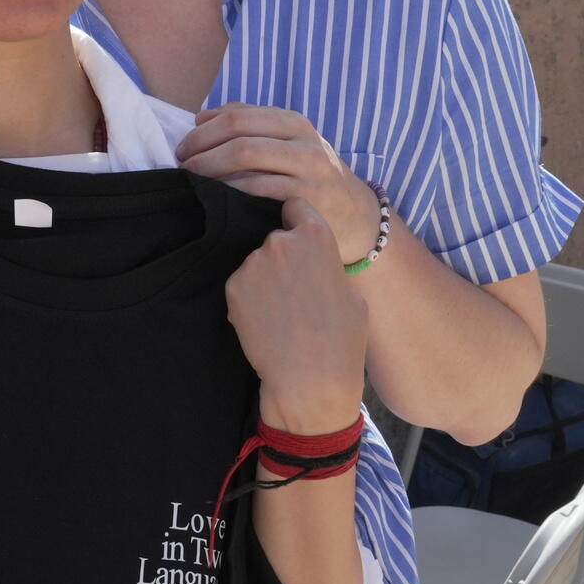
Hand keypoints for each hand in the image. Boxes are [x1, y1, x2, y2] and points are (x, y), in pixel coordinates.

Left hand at [177, 105, 383, 263]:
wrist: (355, 215)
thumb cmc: (309, 176)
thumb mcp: (288, 142)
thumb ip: (248, 124)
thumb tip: (201, 118)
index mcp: (294, 122)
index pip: (236, 118)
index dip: (203, 132)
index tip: (183, 148)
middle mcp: (304, 142)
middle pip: (239, 140)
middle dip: (202, 152)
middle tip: (183, 167)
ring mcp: (307, 172)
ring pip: (246, 165)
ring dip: (210, 174)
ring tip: (193, 184)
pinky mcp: (305, 201)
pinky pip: (257, 193)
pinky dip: (230, 195)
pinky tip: (216, 201)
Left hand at [225, 199, 369, 433]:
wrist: (310, 377)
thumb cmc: (341, 339)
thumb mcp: (351, 293)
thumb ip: (327, 265)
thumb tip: (314, 263)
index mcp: (316, 235)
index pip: (296, 206)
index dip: (296, 221)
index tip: (297, 237)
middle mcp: (280, 241)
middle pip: (274, 238)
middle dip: (280, 257)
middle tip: (292, 289)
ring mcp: (253, 263)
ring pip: (256, 263)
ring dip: (263, 279)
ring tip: (279, 312)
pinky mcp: (233, 286)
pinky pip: (241, 285)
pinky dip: (248, 299)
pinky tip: (264, 322)